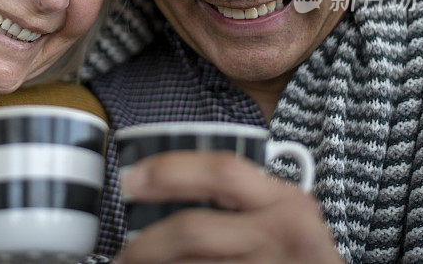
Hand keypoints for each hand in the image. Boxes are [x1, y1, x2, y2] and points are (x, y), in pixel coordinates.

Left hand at [115, 151, 341, 263]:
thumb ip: (244, 197)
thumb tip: (166, 184)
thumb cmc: (299, 252)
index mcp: (286, 200)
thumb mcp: (285, 215)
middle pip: (194, 230)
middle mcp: (283, 233)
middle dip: (147, 242)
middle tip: (123, 249)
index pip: (221, 172)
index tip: (132, 179)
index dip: (169, 171)